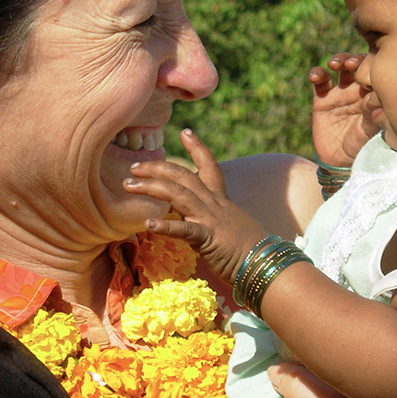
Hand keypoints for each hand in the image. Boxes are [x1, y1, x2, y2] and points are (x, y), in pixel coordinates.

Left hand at [123, 129, 266, 284]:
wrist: (267, 265)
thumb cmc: (252, 252)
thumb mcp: (232, 228)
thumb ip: (216, 220)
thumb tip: (202, 221)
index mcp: (221, 201)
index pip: (210, 167)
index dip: (197, 148)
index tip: (185, 131)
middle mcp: (215, 204)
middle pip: (183, 176)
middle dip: (157, 168)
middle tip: (134, 168)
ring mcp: (211, 219)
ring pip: (178, 194)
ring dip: (151, 187)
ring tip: (128, 185)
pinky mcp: (208, 238)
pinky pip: (184, 230)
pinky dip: (165, 226)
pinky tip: (147, 223)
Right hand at [310, 54, 379, 167]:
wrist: (340, 161)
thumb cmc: (362, 146)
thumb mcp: (370, 132)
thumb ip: (373, 115)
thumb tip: (374, 99)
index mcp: (373, 93)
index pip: (375, 72)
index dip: (373, 64)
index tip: (372, 67)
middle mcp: (357, 88)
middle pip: (357, 64)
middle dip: (354, 59)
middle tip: (352, 63)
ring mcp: (339, 92)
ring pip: (339, 67)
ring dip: (338, 60)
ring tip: (335, 64)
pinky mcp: (322, 98)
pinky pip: (319, 81)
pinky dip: (317, 74)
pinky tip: (316, 75)